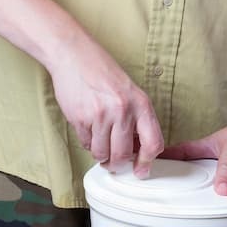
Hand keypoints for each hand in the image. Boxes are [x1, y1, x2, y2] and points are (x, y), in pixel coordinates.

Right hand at [47, 33, 163, 177]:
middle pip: (122, 155)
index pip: (153, 143)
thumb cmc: (103, 74)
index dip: (146, 162)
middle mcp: (123, 111)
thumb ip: (136, 119)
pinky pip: (86, 143)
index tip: (141, 171)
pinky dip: (87, 142)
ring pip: (102, 153)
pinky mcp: (80, 118)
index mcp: (141, 104)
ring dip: (100, 154)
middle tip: (113, 163)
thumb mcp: (130, 92)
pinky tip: (88, 128)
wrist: (73, 55)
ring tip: (99, 143)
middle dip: (117, 164)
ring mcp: (100, 115)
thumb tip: (136, 151)